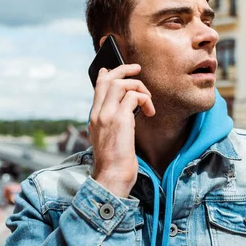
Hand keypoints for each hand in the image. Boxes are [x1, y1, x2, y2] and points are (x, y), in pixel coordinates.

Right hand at [88, 64, 154, 196]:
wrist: (111, 177)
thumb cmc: (114, 163)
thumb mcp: (109, 139)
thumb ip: (113, 123)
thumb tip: (127, 112)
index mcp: (94, 117)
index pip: (98, 87)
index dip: (107, 74)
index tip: (112, 69)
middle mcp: (98, 113)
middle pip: (108, 79)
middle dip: (124, 70)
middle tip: (137, 69)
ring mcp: (107, 115)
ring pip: (121, 84)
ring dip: (139, 87)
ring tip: (148, 101)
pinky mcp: (120, 119)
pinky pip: (134, 96)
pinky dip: (145, 99)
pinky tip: (150, 112)